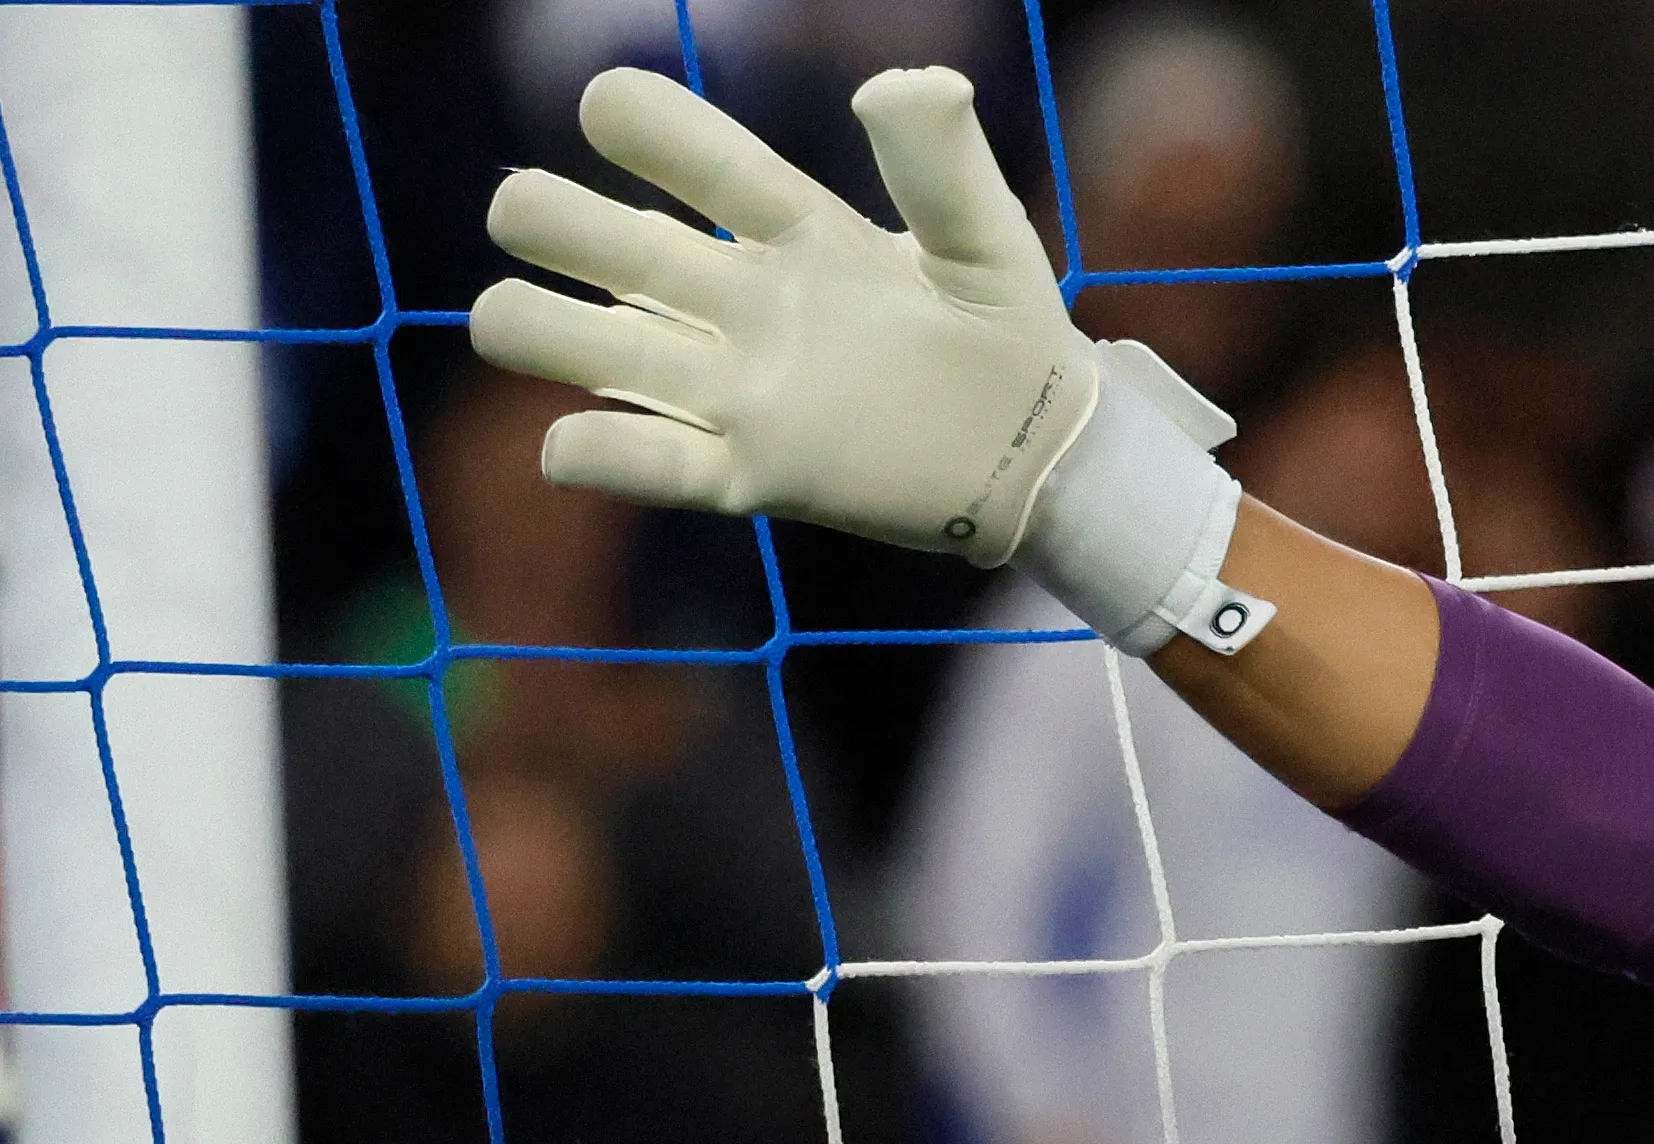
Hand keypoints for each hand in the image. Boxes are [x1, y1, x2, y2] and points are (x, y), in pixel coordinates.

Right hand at [472, 66, 1098, 561]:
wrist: (1043, 457)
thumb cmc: (1012, 336)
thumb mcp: (988, 242)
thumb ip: (945, 164)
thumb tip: (911, 81)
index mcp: (791, 228)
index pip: (688, 152)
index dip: (633, 119)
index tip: (609, 109)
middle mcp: (738, 300)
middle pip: (590, 235)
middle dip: (542, 217)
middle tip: (561, 229)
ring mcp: (734, 387)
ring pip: (579, 342)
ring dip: (530, 326)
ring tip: (547, 333)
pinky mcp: (749, 473)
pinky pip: (645, 463)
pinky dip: (591, 454)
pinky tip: (576, 446)